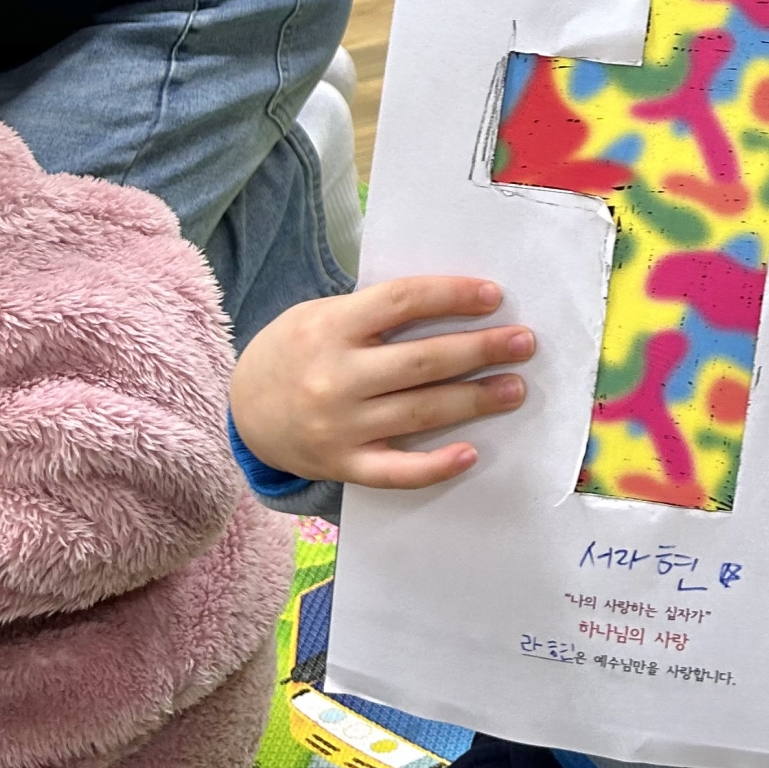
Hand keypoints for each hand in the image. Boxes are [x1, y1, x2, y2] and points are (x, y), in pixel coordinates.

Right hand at [230, 275, 531, 489]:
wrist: (243, 409)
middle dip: (482, 350)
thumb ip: (376, 312)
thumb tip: (455, 304)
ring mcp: (339, 427)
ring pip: (421, 412)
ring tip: (515, 388)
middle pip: (423, 361)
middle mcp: (335, 377)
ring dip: (475, 400)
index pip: (404, 301)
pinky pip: (396, 472)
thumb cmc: (298, 350)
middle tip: (525, 343)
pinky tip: (470, 454)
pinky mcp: (343, 466)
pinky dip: (435, 466)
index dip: (453, 295)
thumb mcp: (323, 315)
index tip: (495, 296)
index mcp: (331, 327)